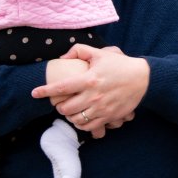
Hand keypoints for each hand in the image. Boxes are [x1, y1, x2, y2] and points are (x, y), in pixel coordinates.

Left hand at [31, 44, 148, 137]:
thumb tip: (62, 58)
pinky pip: (89, 126)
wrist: (143, 79)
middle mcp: (93, 95)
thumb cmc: (120, 65)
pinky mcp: (109, 116)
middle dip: (59, 106)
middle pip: (66, 108)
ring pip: (76, 119)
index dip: (45, 91)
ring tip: (70, 111)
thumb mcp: (101, 53)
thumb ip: (79, 51)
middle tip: (60, 103)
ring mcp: (101, 108)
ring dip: (69, 116)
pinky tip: (81, 118)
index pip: (61, 87)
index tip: (35, 93)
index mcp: (89, 79)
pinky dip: (82, 124)